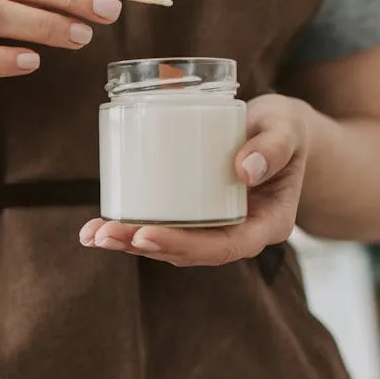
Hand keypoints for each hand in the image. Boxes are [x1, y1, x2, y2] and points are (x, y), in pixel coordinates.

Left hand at [79, 94, 313, 266]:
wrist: (278, 129)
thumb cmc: (284, 127)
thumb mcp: (287, 128)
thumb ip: (274, 144)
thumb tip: (245, 170)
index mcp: (268, 224)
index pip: (224, 247)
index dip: (183, 246)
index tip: (145, 235)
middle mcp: (239, 233)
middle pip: (189, 252)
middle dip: (144, 246)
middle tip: (106, 235)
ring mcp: (215, 226)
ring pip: (171, 244)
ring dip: (129, 242)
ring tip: (92, 234)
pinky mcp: (195, 213)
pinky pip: (163, 225)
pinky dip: (131, 227)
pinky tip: (97, 226)